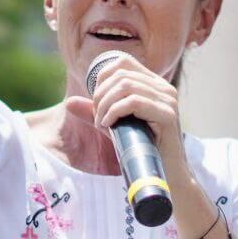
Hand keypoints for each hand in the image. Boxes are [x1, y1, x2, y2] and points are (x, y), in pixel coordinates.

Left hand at [64, 52, 188, 172]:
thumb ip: (96, 112)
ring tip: (101, 123)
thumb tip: (69, 102)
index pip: (123, 62)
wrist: (166, 176)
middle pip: (121, 74)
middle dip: (100, 94)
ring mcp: (168, 100)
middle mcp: (164, 88)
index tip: (96, 101)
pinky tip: (108, 125)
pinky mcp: (168, 115)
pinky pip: (134, 102)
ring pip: (125, 86)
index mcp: (154, 85)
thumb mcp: (115, 126)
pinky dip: (114, 112)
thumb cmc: (141, 151)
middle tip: (97, 117)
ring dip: (105, 105)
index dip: (102, 77)